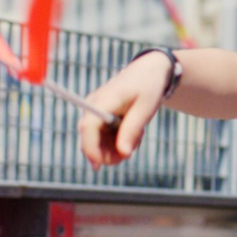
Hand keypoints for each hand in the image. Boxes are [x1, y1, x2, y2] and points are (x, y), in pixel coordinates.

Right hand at [77, 52, 171, 168]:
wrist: (148, 71)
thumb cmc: (148, 86)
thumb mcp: (146, 108)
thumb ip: (133, 130)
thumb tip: (123, 153)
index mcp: (103, 100)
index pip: (88, 127)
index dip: (90, 148)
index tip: (98, 166)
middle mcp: (93, 106)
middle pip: (90, 140)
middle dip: (109, 153)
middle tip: (133, 150)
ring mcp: (94, 112)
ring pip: (97, 143)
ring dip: (117, 147)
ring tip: (138, 134)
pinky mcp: (98, 117)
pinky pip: (103, 138)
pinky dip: (118, 141)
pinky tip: (133, 132)